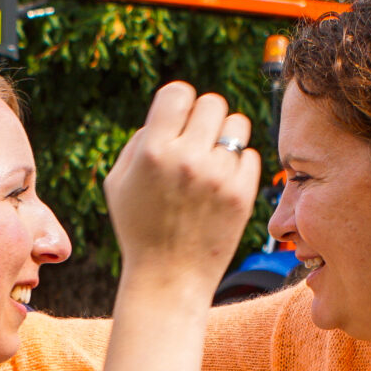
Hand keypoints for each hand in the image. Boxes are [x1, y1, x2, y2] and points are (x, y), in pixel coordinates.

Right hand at [101, 83, 259, 293]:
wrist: (169, 278)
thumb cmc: (139, 228)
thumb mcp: (119, 183)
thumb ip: (141, 140)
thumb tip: (171, 113)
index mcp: (154, 152)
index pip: (178, 92)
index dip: (178, 102)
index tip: (178, 119)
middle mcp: (188, 159)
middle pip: (212, 103)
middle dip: (204, 117)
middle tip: (198, 139)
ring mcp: (219, 177)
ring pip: (238, 124)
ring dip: (226, 135)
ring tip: (214, 157)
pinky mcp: (242, 194)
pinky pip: (251, 156)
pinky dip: (238, 164)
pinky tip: (222, 182)